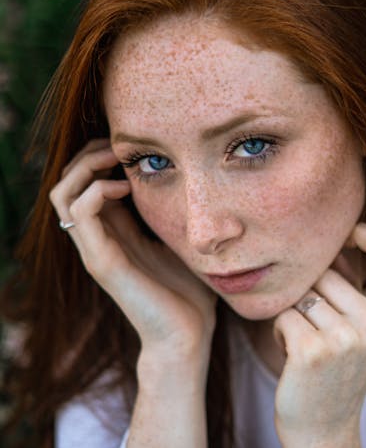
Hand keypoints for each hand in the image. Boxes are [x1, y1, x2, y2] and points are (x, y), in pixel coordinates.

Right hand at [50, 139, 216, 366]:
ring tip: (117, 160)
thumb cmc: (188, 288)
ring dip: (86, 166)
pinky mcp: (102, 262)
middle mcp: (97, 237)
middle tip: (119, 147)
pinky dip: (97, 190)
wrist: (188, 335)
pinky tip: (125, 189)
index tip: (129, 146)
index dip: (97, 155)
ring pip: (62, 193)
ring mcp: (95, 249)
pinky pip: (80, 214)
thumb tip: (184, 181)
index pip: (84, 181)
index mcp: (113, 230)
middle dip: (88, 154)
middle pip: (66, 181)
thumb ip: (168, 213)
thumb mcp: (177, 238)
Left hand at [273, 223, 365, 447]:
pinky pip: (283, 313)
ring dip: (292, 311)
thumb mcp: (362, 330)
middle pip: (327, 270)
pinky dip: (279, 328)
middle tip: (312, 323)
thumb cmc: (338, 370)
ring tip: (304, 339)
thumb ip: (355, 288)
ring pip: (302, 291)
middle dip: (309, 288)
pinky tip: (291, 351)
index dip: (363, 231)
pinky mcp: (312, 350)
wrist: (324, 431)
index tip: (342, 236)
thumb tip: (328, 240)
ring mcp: (346, 338)